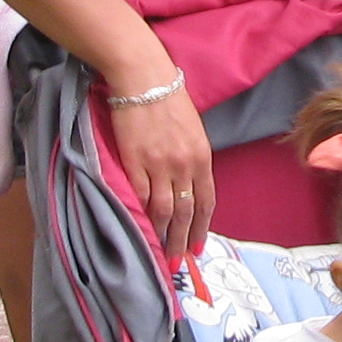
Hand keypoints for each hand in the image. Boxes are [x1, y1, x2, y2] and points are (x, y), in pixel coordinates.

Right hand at [110, 81, 215, 262]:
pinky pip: (141, 196)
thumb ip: (193, 159)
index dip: (202, 227)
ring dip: (163, 235)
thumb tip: (188, 186)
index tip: (198, 247)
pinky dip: (142, 215)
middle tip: (179, 262)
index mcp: (202, 157)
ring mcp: (159, 165)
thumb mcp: (193, 130)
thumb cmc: (169, 99)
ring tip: (160, 252)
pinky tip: (141, 228)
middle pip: (186, 212)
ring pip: (164, 210)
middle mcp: (184, 165)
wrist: (144, 79)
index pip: (206, 201)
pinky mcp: (134, 162)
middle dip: (183, 240)